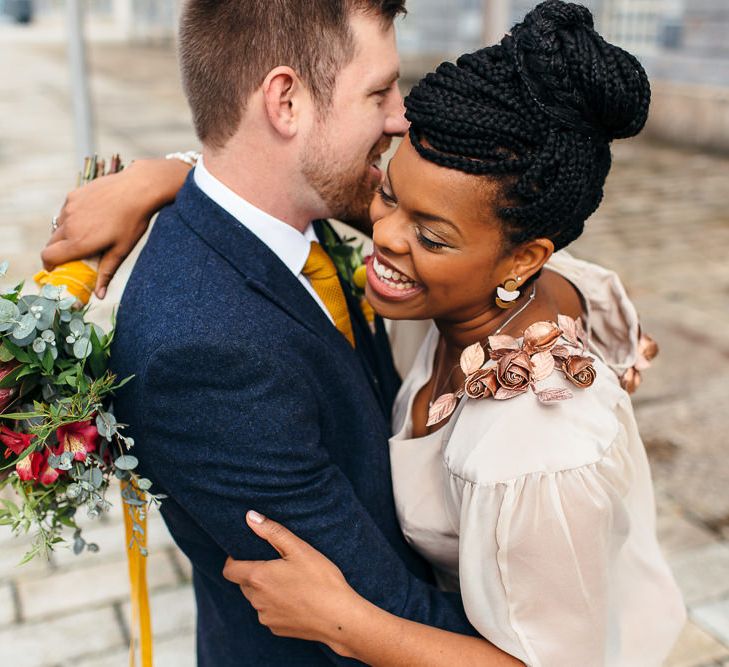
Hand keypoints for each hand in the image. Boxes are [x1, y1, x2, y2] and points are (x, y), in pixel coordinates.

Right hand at [41, 158, 190, 297]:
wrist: (138, 188)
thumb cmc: (132, 222)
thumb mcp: (121, 250)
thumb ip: (106, 272)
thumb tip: (98, 295)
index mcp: (78, 241)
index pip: (48, 257)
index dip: (49, 265)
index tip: (56, 269)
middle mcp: (69, 224)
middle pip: (51, 243)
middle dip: (58, 252)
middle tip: (74, 255)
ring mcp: (69, 208)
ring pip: (58, 226)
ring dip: (66, 234)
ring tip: (87, 236)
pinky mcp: (73, 195)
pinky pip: (66, 211)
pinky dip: (72, 218)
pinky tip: (91, 218)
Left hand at [223, 511, 359, 648]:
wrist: (340, 618)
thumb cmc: (321, 580)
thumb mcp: (299, 549)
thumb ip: (272, 531)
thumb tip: (250, 517)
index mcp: (258, 578)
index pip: (229, 570)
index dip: (234, 560)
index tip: (250, 553)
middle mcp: (257, 600)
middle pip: (244, 583)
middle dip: (255, 573)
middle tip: (279, 564)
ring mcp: (266, 617)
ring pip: (257, 599)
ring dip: (266, 590)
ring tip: (292, 582)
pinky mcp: (277, 629)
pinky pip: (269, 613)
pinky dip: (277, 605)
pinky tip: (298, 599)